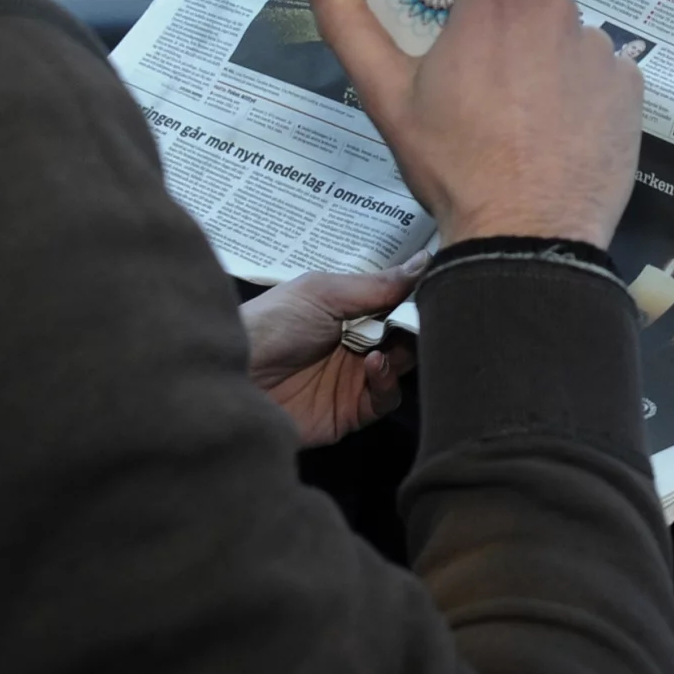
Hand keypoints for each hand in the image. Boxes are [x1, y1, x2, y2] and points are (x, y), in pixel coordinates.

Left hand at [243, 263, 420, 447]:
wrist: (234, 379)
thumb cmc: (273, 324)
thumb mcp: (323, 293)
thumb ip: (377, 284)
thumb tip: (426, 260)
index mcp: (347, 310)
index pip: (395, 301)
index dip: (416, 295)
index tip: (440, 284)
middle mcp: (355, 342)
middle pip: (404, 334)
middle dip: (417, 325)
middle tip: (427, 317)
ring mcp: (354, 379)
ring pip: (403, 366)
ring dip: (404, 352)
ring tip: (390, 344)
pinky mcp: (351, 413)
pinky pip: (385, 400)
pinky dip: (387, 382)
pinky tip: (373, 365)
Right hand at [291, 0, 641, 248]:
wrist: (525, 236)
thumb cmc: (453, 164)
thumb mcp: (386, 93)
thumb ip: (346, 21)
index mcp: (499, 1)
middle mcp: (559, 12)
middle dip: (513, 15)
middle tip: (484, 65)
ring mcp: (600, 51)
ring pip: (569, 33)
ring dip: (547, 56)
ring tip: (519, 110)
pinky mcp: (629, 89)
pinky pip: (602, 71)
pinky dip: (581, 90)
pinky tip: (555, 129)